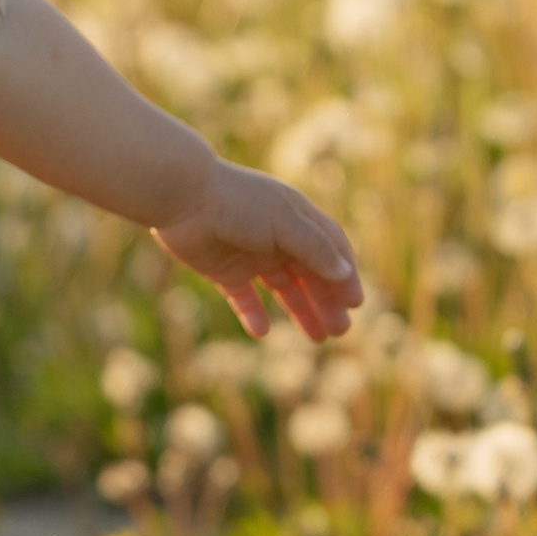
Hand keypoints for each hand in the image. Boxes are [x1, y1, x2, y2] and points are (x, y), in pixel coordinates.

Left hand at [151, 160, 362, 341]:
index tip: (355, 303)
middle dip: (327, 301)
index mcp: (296, 218)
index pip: (331, 249)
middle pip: (310, 274)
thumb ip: (316, 249)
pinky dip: (253, 314)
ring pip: (283, 288)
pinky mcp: (223, 269)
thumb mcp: (284, 223)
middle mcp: (276, 236)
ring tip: (317, 338)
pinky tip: (261, 333)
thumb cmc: (237, 204)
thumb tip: (345, 274)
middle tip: (340, 331)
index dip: (345, 275)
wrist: (182, 197)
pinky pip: (244, 297)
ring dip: (300, 311)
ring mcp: (250, 254)